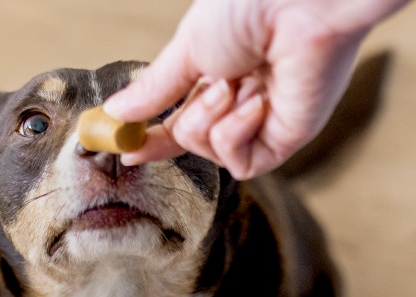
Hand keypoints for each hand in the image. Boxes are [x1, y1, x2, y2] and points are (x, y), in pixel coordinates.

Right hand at [104, 0, 408, 179]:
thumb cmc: (249, 7)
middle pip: (192, 138)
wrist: (298, 5)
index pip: (180, 114)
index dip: (153, 135)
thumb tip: (117, 112)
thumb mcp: (189, 48)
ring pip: (211, 151)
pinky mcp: (286, 138)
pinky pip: (242, 162)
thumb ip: (156, 88)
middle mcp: (243, 95)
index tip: (127, 148)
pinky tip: (255, 104)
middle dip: (186, 122)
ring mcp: (265, 119)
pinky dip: (235, 136)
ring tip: (233, 85)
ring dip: (209, 120)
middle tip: (208, 87)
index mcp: (220, 68)